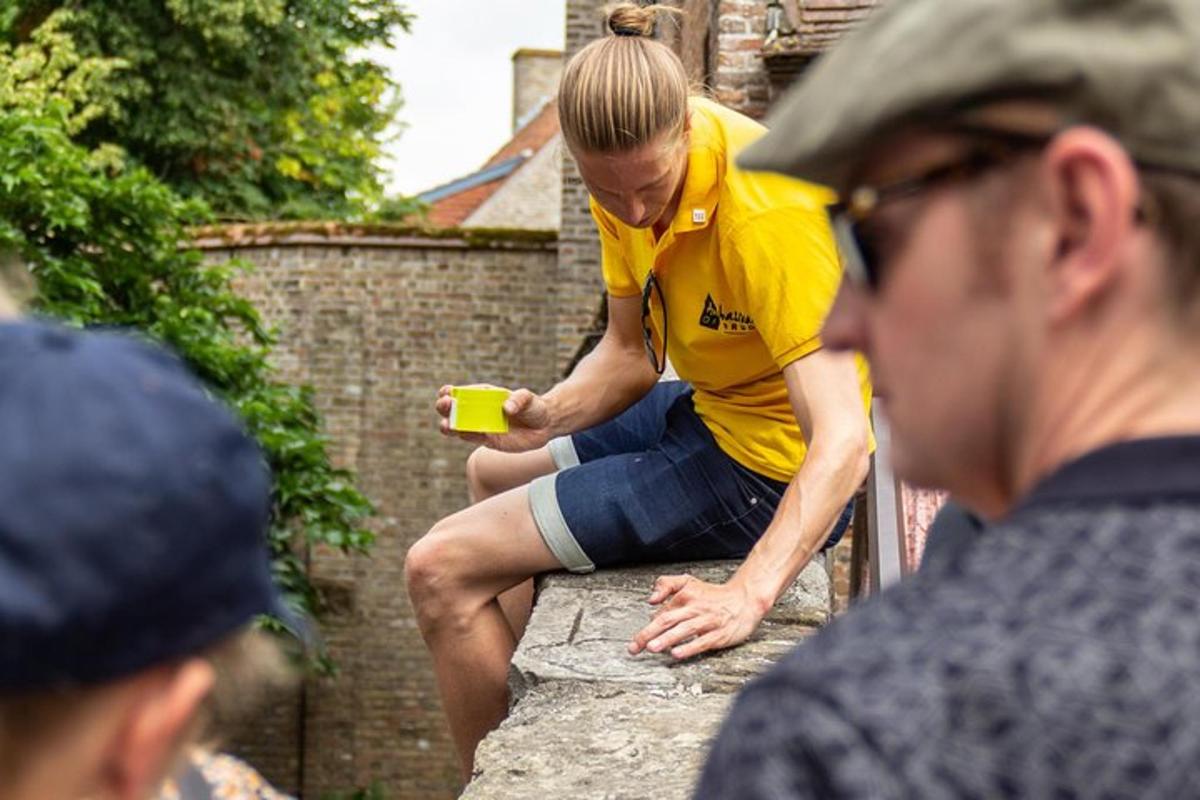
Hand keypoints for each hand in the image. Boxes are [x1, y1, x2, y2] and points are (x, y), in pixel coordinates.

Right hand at [435, 385, 553, 452]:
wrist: (544, 426)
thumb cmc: (533, 407)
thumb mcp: (528, 399)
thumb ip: (519, 400)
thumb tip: (507, 408)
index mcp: (482, 395)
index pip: (459, 392)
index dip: (448, 392)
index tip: (447, 394)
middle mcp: (477, 410)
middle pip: (452, 409)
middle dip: (444, 407)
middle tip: (446, 405)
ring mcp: (481, 426)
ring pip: (457, 427)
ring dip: (450, 425)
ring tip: (447, 425)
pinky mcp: (488, 440)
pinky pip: (473, 439)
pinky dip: (467, 436)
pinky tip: (464, 433)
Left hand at [628, 574, 768, 660]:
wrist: (745, 600)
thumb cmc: (714, 595)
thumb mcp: (689, 582)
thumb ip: (667, 584)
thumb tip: (651, 599)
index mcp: (686, 596)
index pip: (662, 612)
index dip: (649, 626)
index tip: (637, 639)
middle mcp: (695, 608)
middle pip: (668, 620)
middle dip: (649, 634)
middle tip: (635, 647)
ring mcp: (707, 622)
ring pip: (683, 631)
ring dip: (666, 639)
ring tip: (652, 647)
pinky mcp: (719, 635)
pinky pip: (702, 642)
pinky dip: (689, 648)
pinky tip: (676, 654)